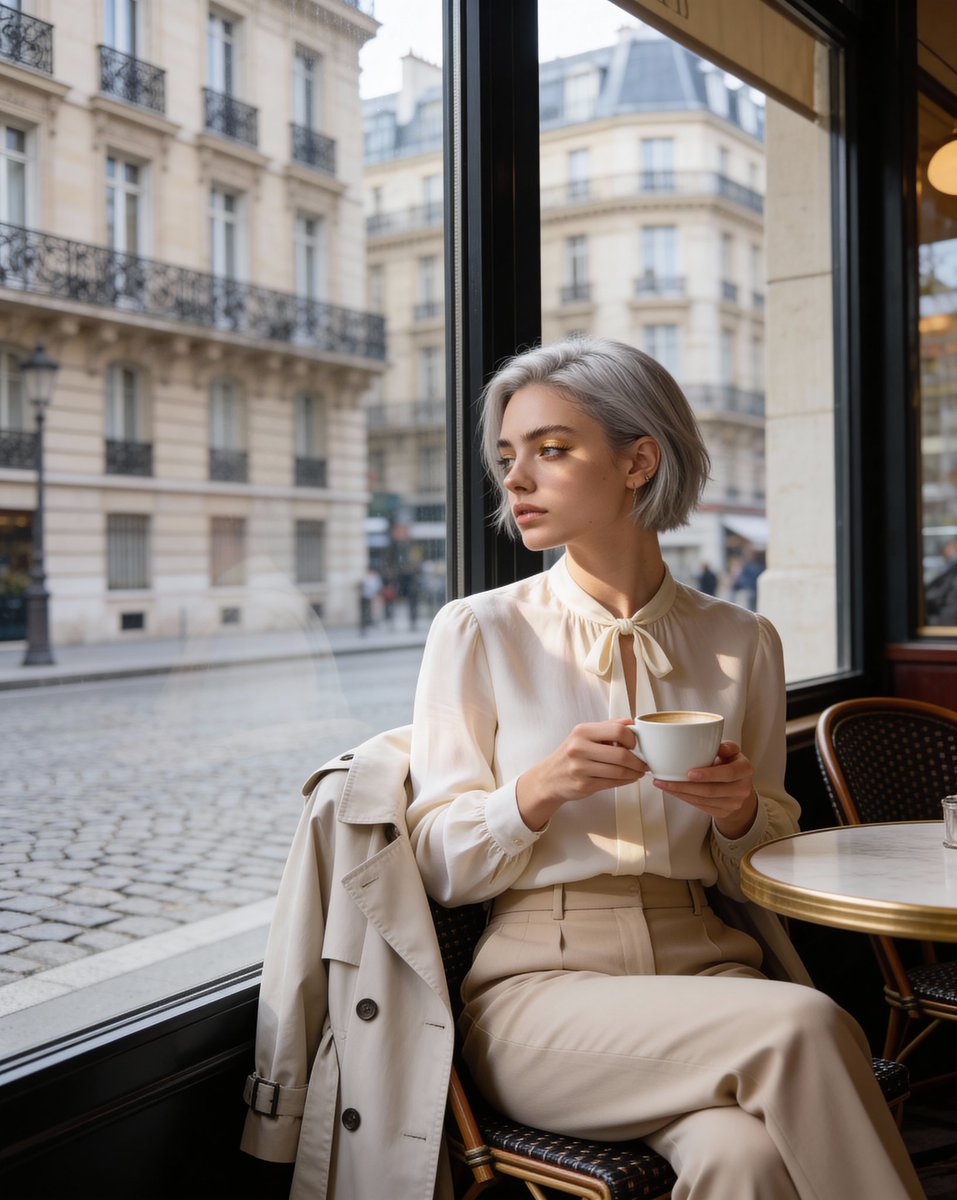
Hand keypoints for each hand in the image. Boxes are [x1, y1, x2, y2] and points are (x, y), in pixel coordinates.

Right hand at [517, 718, 646, 830]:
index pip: (617, 731)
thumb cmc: (570, 755)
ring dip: (634, 772)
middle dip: (638, 760)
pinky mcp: (584, 785)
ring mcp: (581, 768)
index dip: (632, 738)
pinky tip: (629, 778)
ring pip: (619, 771)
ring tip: (639, 771)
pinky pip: (613, 783)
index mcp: (582, 731)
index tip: (636, 744)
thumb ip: (607, 727)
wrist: (549, 777)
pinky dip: (626, 781)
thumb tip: (631, 723)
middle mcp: (579, 748)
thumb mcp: (584, 735)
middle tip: (644, 762)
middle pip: (621, 754)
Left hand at [653, 740, 757, 839]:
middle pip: (711, 791)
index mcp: (745, 770)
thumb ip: (727, 746)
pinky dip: (684, 799)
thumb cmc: (730, 763)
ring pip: (702, 801)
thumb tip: (718, 746)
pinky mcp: (723, 813)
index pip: (728, 773)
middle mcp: (742, 789)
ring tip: (662, 784)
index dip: (709, 774)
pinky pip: (701, 807)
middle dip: (684, 787)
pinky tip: (673, 791)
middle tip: (663, 780)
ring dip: (680, 793)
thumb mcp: (732, 751)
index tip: (689, 773)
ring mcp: (733, 804)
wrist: (739, 786)